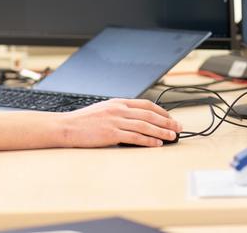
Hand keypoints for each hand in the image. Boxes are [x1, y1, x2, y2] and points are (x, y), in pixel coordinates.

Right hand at [58, 98, 181, 147]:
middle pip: (149, 115)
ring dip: (161, 132)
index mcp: (118, 102)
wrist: (67, 126)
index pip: (146, 105)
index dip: (161, 111)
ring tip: (172, 137)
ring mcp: (116, 121)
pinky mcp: (112, 134)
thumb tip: (135, 119)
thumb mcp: (103, 109)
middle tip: (178, 127)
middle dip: (167, 122)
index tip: (170, 118)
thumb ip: (119, 112)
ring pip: (145, 126)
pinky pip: (135, 137)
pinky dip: (148, 140)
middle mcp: (119, 109)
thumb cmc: (83, 121)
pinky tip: (157, 144)